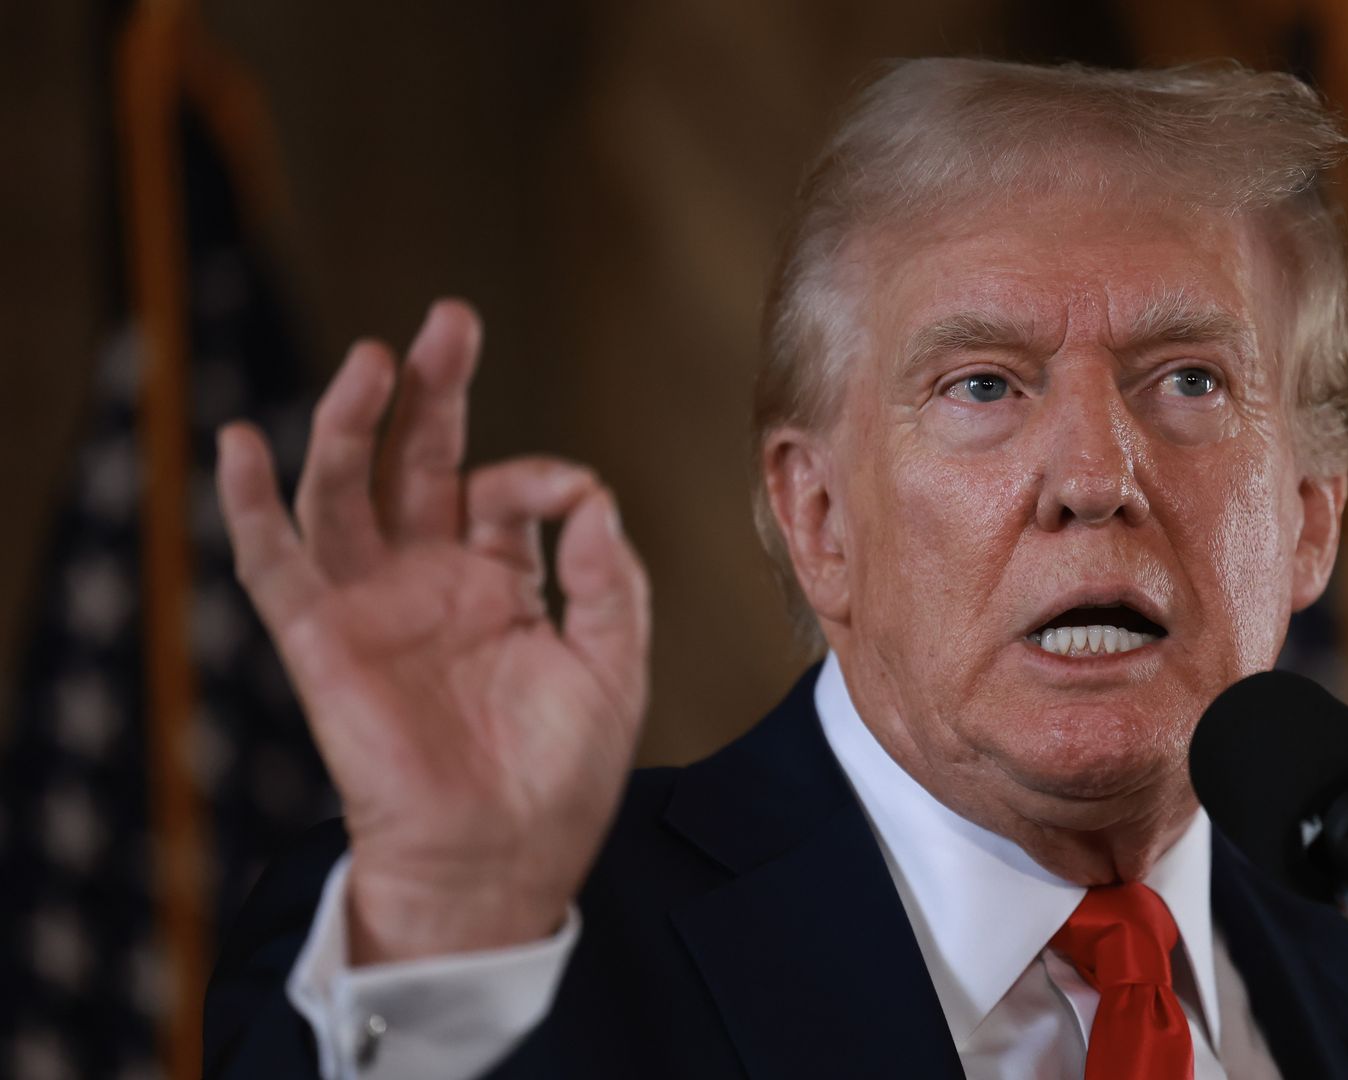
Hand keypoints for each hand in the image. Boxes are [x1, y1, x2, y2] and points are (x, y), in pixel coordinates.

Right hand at [216, 300, 649, 963]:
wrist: (502, 859)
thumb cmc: (561, 774)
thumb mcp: (612, 663)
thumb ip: (611, 576)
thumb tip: (592, 494)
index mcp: (499, 579)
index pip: (505, 492)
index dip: (538, 476)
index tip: (568, 494)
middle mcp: (429, 578)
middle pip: (416, 459)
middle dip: (431, 389)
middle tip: (449, 320)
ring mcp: (371, 603)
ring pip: (344, 490)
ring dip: (350, 422)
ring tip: (372, 361)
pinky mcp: (321, 638)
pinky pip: (272, 563)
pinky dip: (248, 503)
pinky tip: (238, 441)